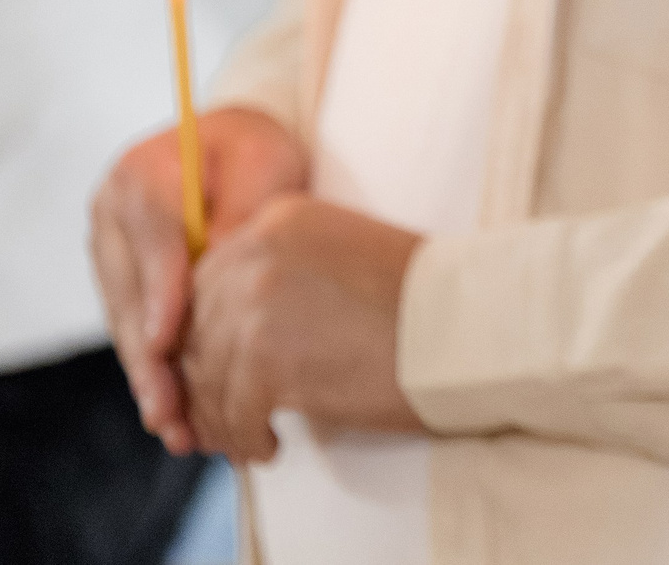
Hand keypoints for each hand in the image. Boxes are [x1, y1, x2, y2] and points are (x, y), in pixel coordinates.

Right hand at [90, 107, 308, 452]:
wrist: (235, 146)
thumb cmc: (258, 152)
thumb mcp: (263, 170)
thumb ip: (240, 218)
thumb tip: (223, 279)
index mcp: (144, 173)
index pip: (152, 237)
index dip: (159, 293)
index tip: (164, 342)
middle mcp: (112, 214)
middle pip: (128, 294)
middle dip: (149, 358)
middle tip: (168, 409)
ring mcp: (110, 250)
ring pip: (126, 322)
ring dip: (148, 377)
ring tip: (173, 426)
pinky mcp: (120, 279)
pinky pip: (134, 329)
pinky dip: (153, 370)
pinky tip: (171, 412)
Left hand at [179, 193, 426, 461]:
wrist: (472, 325)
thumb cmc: (425, 302)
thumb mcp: (345, 258)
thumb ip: (285, 275)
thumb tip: (233, 333)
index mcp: (280, 220)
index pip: (208, 281)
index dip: (207, 334)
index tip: (221, 372)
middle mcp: (258, 252)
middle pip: (196, 329)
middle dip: (204, 380)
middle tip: (225, 418)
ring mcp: (258, 305)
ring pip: (207, 377)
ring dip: (221, 418)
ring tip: (247, 439)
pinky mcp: (267, 361)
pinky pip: (233, 413)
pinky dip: (245, 438)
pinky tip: (272, 447)